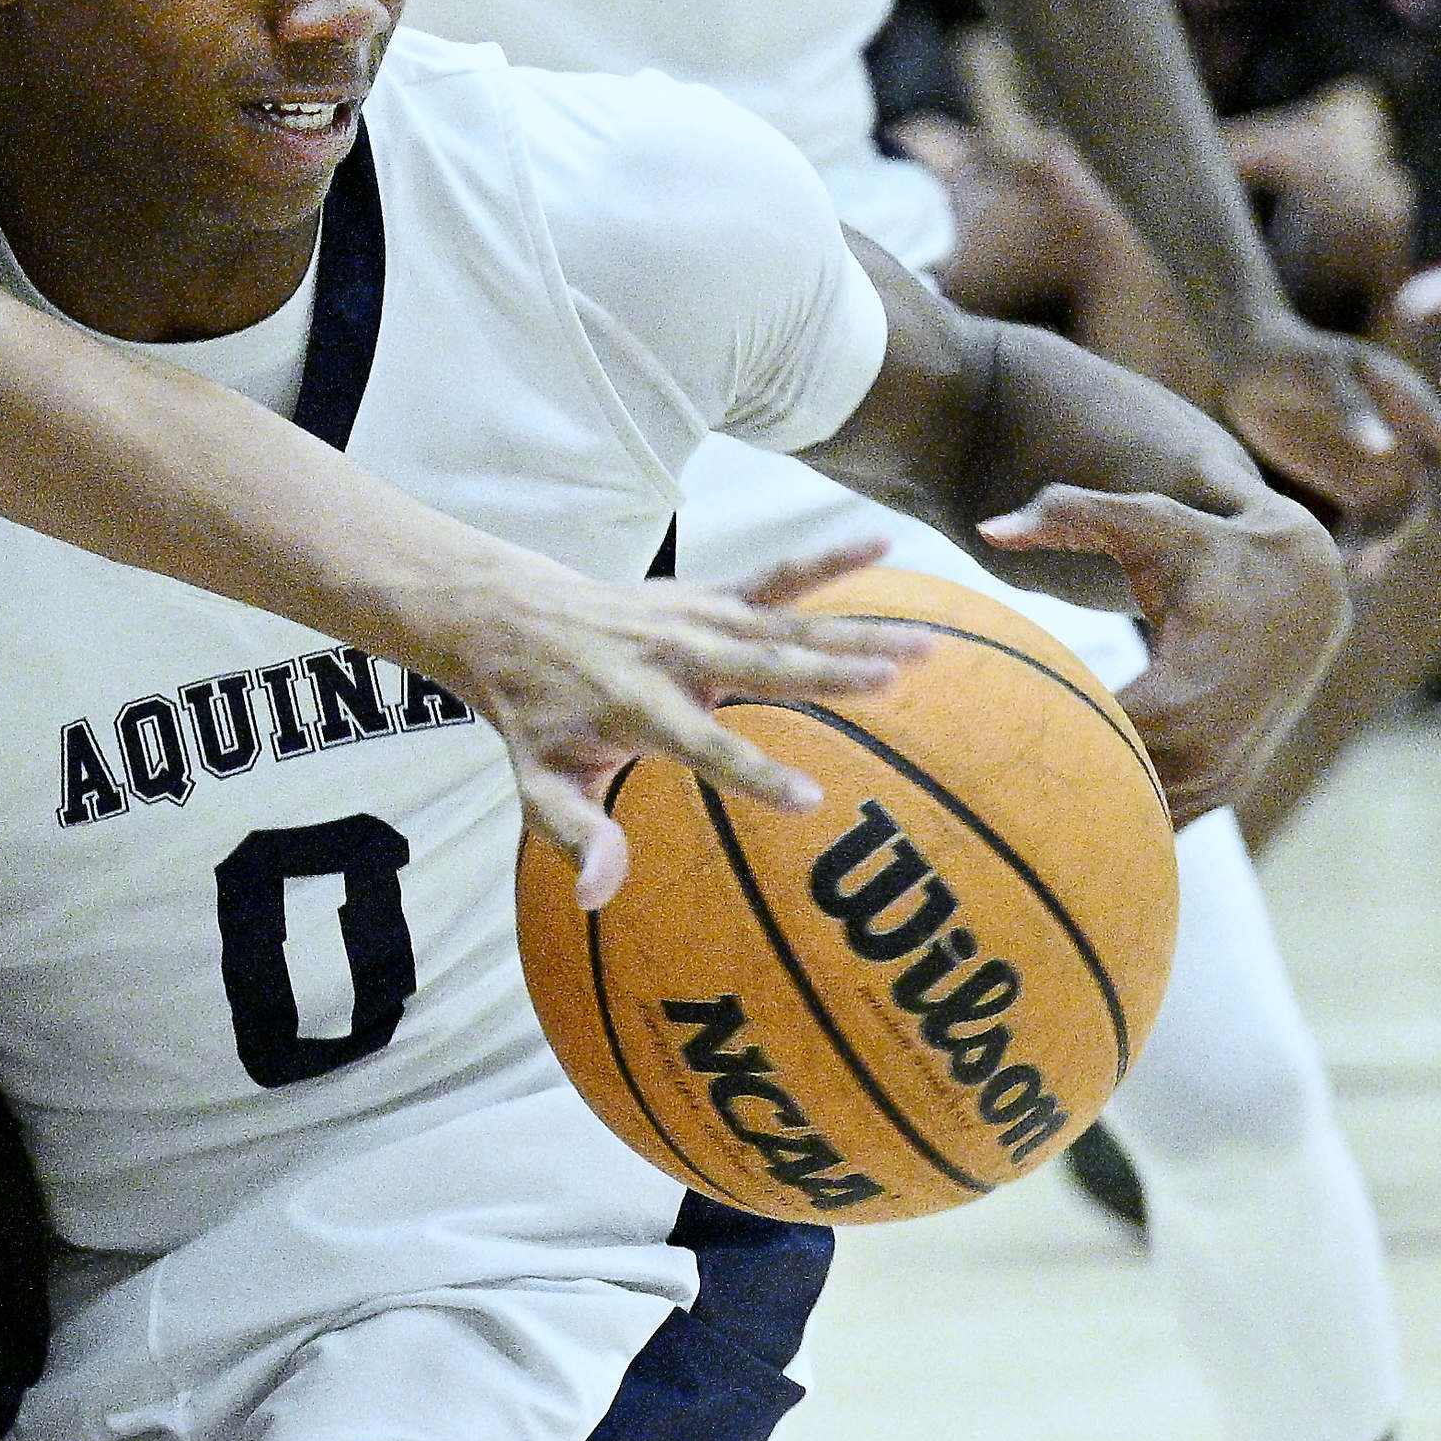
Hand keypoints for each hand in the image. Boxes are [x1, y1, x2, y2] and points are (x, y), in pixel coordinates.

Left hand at [433, 543, 933, 911]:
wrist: (513, 619)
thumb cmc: (536, 716)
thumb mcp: (537, 782)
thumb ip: (574, 833)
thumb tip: (599, 894)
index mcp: (637, 709)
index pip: (703, 747)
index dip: (752, 773)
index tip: (809, 800)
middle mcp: (674, 657)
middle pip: (760, 669)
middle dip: (825, 676)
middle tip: (893, 682)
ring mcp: (696, 620)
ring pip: (785, 624)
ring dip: (856, 631)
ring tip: (926, 644)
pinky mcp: (708, 595)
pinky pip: (774, 576)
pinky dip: (827, 560)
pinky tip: (882, 545)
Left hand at [982, 483, 1345, 818]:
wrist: (1308, 588)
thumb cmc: (1214, 550)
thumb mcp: (1150, 523)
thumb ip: (1069, 514)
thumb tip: (988, 527)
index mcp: (1181, 698)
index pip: (1082, 743)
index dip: (1019, 743)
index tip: (958, 745)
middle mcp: (1204, 752)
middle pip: (1097, 793)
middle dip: (1032, 786)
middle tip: (959, 782)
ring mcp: (1219, 781)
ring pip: (1125, 818)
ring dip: (1068, 811)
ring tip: (992, 801)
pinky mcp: (1224, 793)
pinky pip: (1154, 825)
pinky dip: (1107, 819)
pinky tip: (1049, 809)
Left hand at [1211, 309, 1440, 568]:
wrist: (1252, 365)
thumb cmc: (1291, 359)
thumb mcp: (1320, 375)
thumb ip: (1352, 410)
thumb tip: (1386, 450)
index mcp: (1413, 405)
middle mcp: (1407, 440)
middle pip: (1429, 497)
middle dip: (1410, 533)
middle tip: (1377, 562)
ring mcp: (1381, 465)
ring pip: (1397, 516)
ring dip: (1382, 545)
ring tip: (1353, 569)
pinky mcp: (1351, 484)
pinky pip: (1364, 522)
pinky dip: (1356, 544)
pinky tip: (1336, 565)